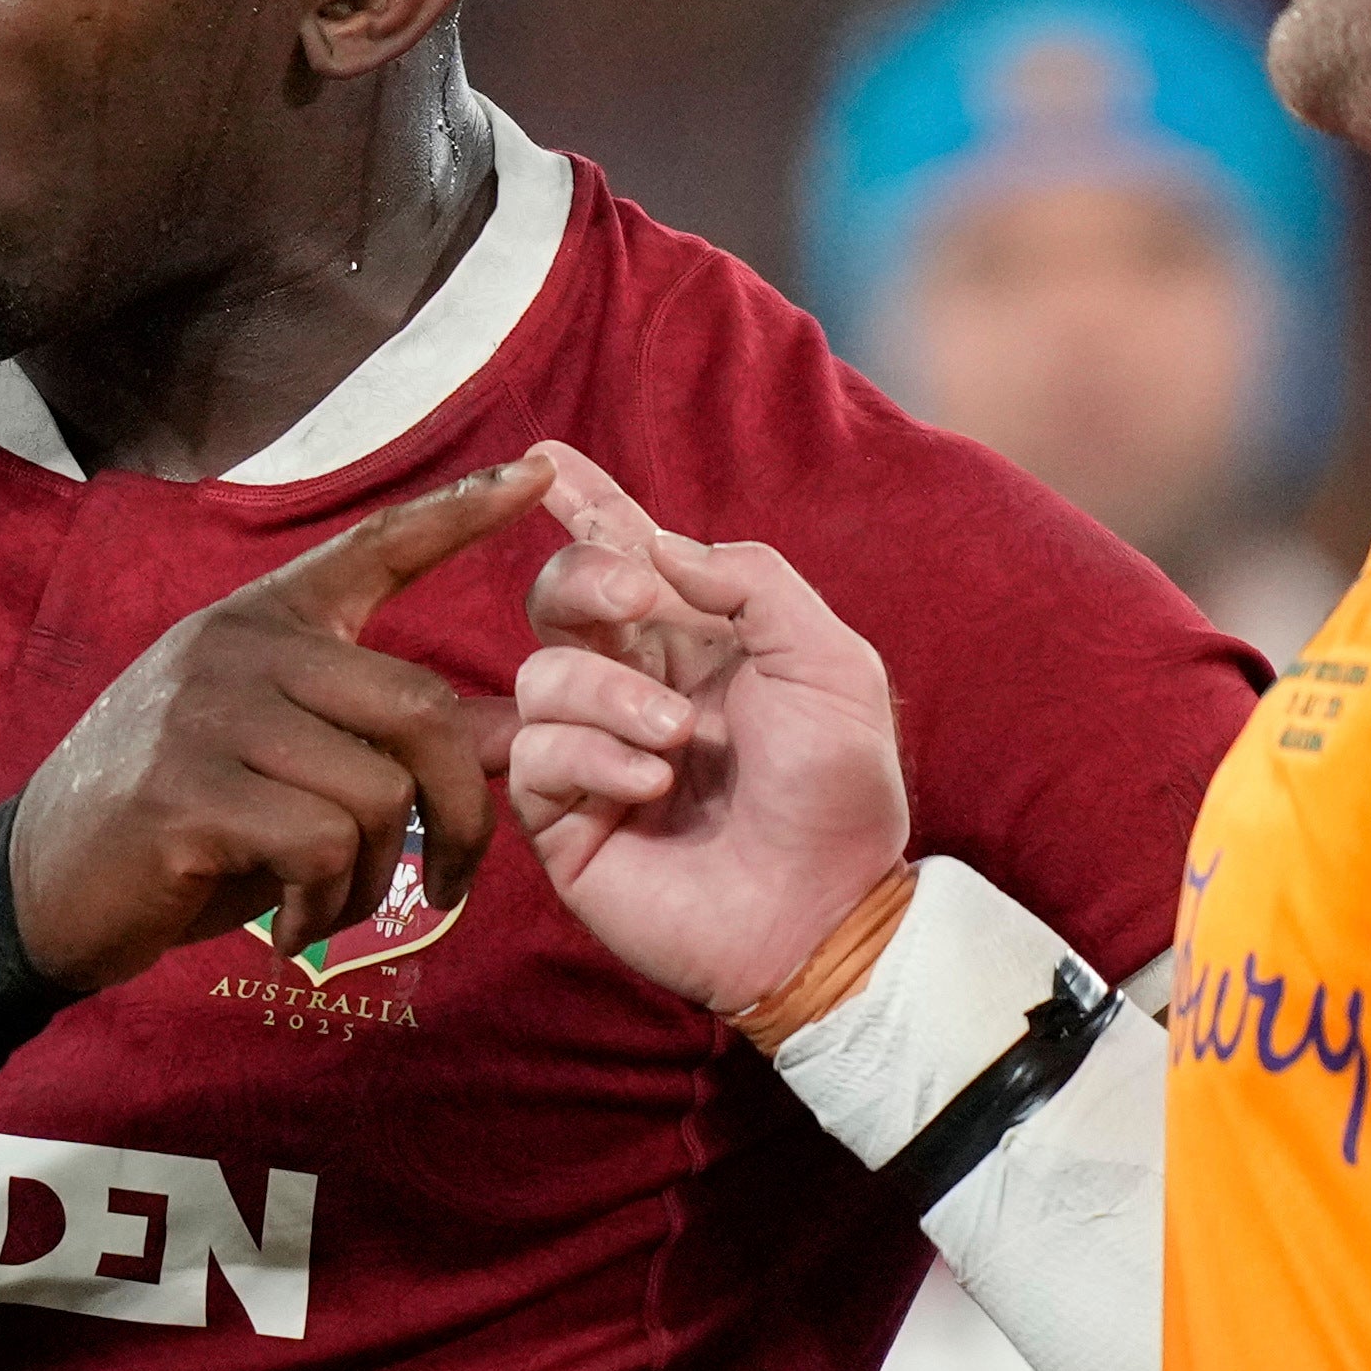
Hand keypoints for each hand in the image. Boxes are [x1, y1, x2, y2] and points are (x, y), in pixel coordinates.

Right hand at [3, 467, 550, 988]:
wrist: (40, 886)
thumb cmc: (180, 825)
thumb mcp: (277, 759)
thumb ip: (371, 736)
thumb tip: (510, 736)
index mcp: (263, 621)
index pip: (376, 546)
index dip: (462, 512)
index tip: (542, 476)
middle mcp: (237, 646)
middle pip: (418, 709)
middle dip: (459, 814)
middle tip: (453, 882)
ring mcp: (205, 712)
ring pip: (376, 795)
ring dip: (374, 881)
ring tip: (326, 909)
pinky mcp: (184, 790)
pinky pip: (319, 845)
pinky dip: (324, 908)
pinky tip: (286, 929)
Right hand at [497, 441, 909, 1017]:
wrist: (824, 911)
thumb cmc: (837, 794)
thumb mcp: (828, 663)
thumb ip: (753, 583)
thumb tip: (658, 542)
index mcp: (696, 644)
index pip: (625, 557)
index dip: (584, 506)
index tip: (545, 459)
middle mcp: (633, 688)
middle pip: (558, 599)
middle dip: (583, 579)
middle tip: (632, 599)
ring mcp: (592, 755)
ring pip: (541, 675)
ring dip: (608, 692)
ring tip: (677, 741)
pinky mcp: (562, 821)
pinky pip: (533, 755)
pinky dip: (590, 756)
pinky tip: (650, 784)